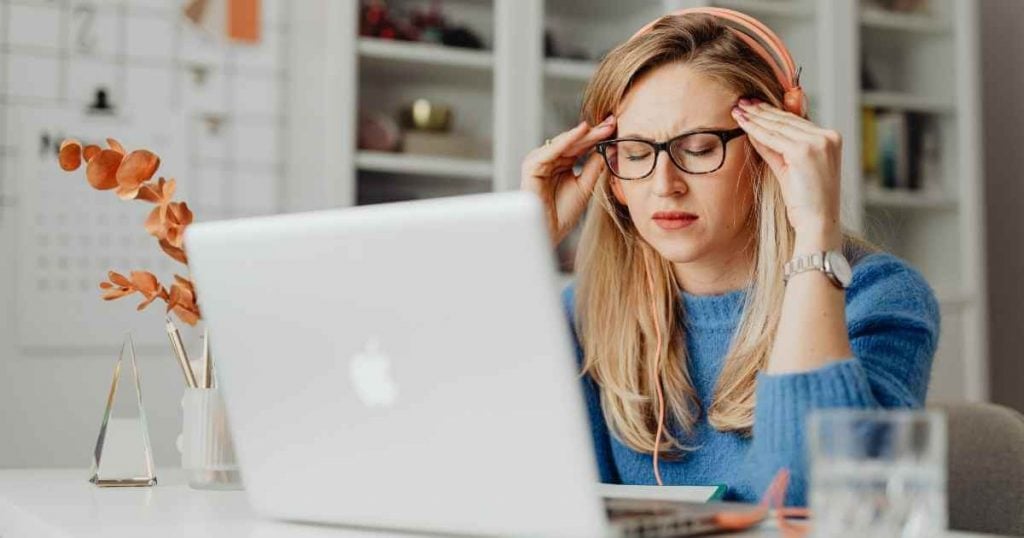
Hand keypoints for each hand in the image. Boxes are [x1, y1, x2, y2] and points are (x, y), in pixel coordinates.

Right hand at [521, 115, 615, 244]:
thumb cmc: (564, 213)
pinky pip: (551, 150)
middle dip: (593, 132)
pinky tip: (581, 131)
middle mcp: (549, 159)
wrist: (549, 231)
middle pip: (574, 142)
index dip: (598, 137)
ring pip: (564, 143)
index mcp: (561, 163)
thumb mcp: (585, 186)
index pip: (580, 146)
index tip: (615, 127)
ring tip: (601, 127)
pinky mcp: (532, 166)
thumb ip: (593, 167)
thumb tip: (607, 148)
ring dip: (583, 135)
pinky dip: (567, 140)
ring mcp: (539, 161)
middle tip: (611, 122)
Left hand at [732, 99, 842, 250]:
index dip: (773, 111)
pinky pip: (773, 137)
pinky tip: (743, 123)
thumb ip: (777, 148)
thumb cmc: (805, 202)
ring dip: (756, 116)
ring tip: (738, 109)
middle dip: (762, 110)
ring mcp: (818, 142)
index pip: (796, 120)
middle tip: (742, 102)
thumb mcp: (791, 169)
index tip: (755, 105)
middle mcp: (827, 137)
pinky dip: (756, 129)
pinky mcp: (804, 151)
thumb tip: (757, 131)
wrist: (817, 223)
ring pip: (778, 126)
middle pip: (787, 119)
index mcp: (830, 138)